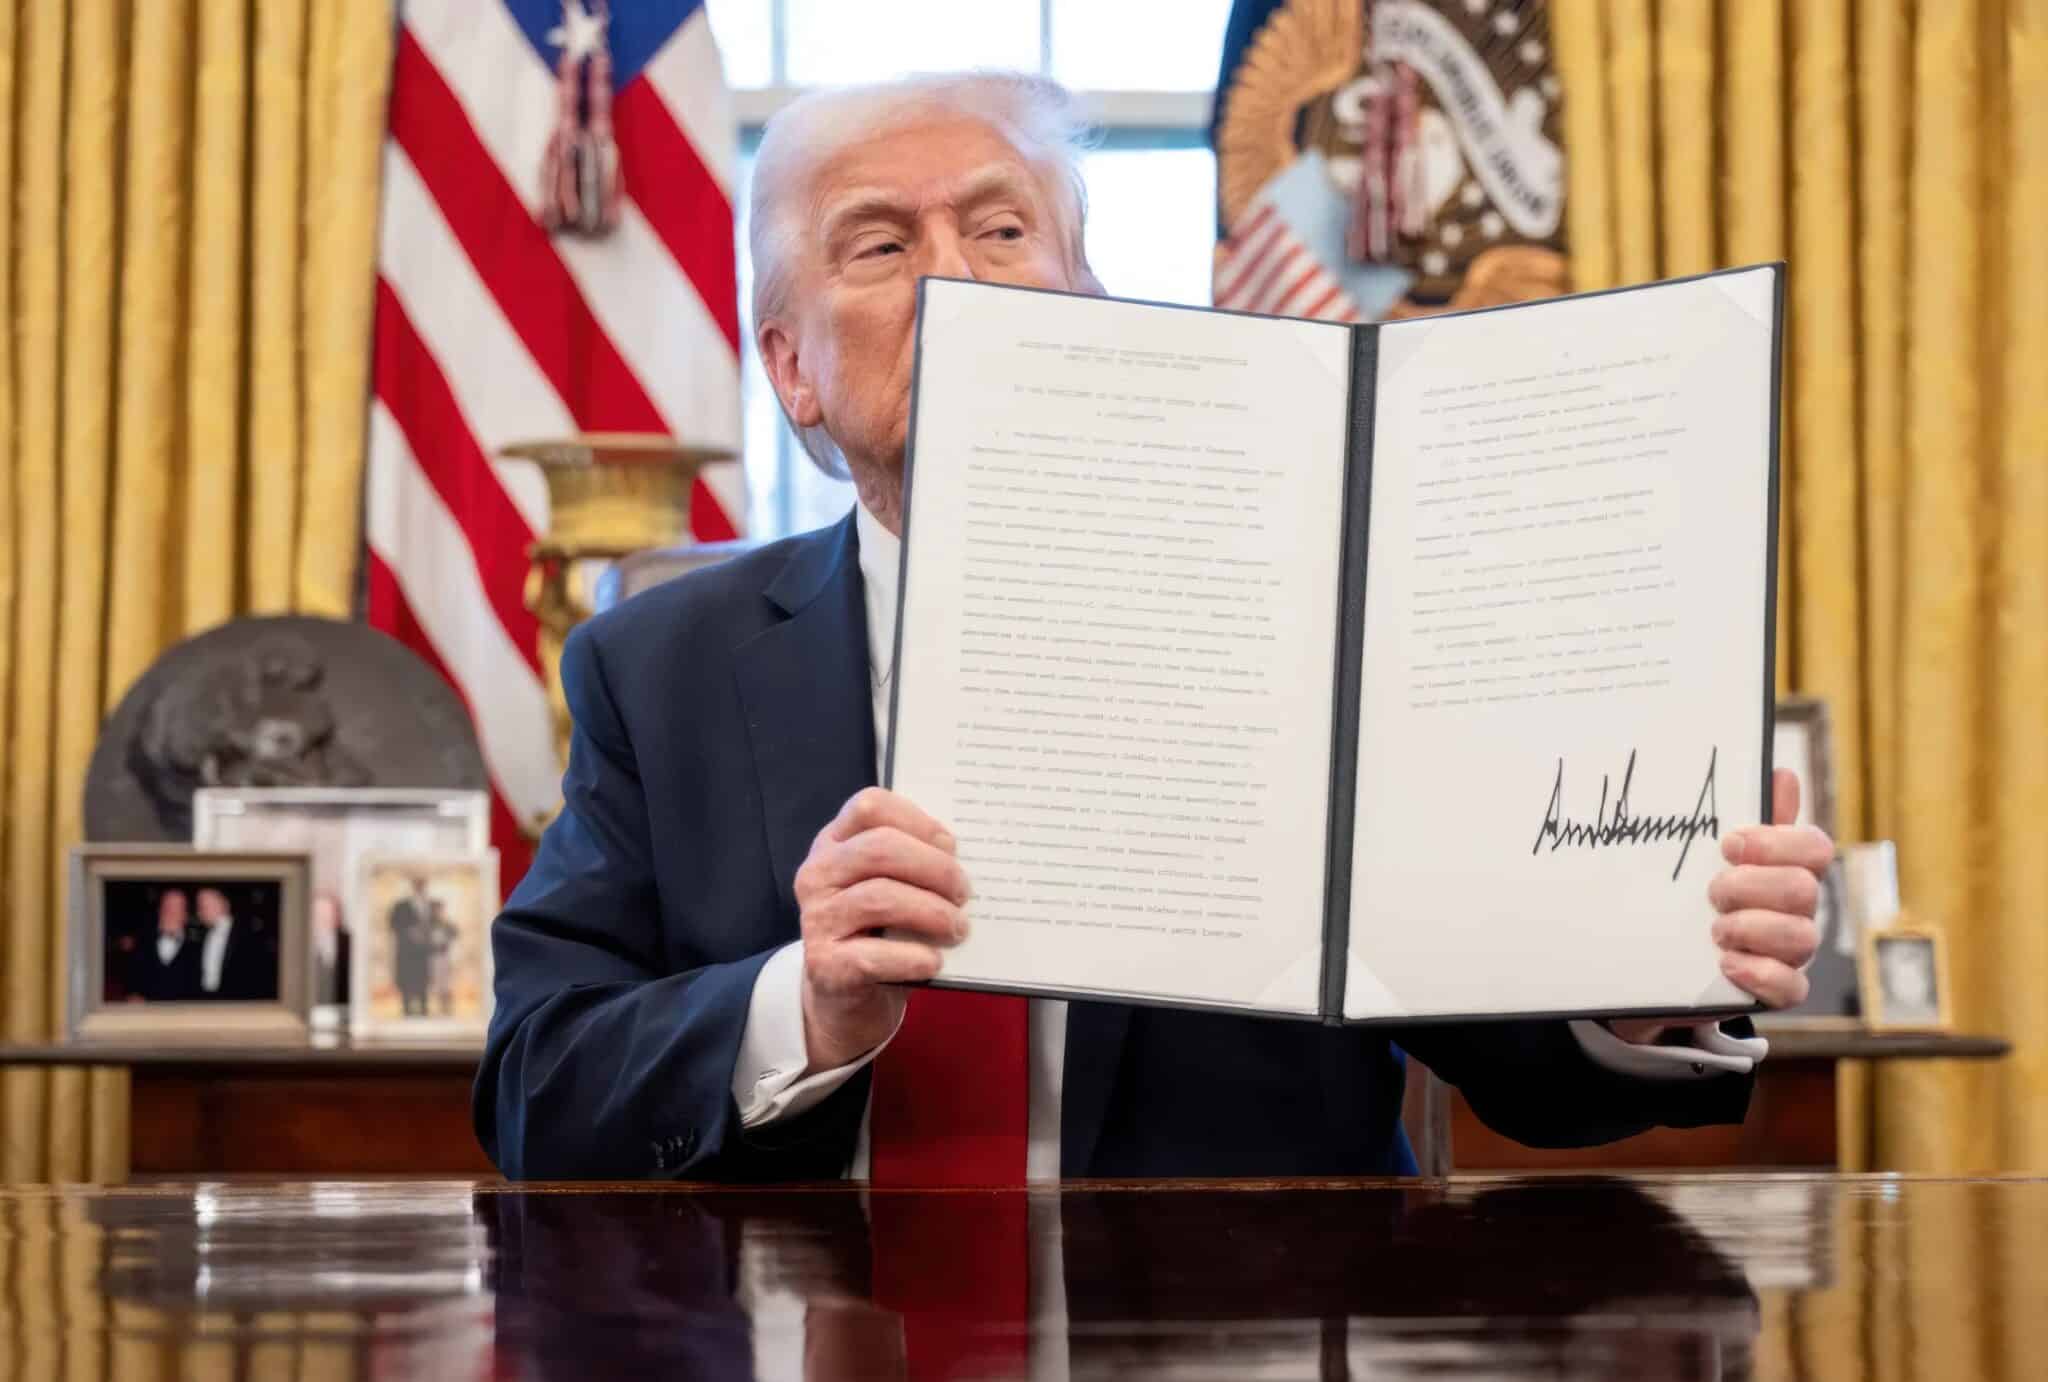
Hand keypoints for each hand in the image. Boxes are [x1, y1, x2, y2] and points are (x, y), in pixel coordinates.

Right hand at [793, 787, 971, 1071]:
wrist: (846, 1000)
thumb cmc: (881, 934)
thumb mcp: (893, 888)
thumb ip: (916, 866)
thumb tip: (965, 860)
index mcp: (835, 844)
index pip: (869, 806)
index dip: (917, 820)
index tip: (951, 845)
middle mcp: (818, 875)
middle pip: (880, 848)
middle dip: (935, 868)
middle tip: (965, 892)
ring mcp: (817, 920)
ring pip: (880, 898)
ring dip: (933, 912)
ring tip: (959, 928)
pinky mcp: (825, 966)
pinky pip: (875, 956)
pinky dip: (914, 957)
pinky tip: (935, 962)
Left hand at [1611, 768, 1829, 1043]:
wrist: (1652, 952)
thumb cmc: (1691, 889)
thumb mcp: (1708, 852)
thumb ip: (1746, 815)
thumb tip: (1781, 771)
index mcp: (1788, 867)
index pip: (1815, 847)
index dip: (1777, 843)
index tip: (1728, 845)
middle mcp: (1798, 908)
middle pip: (1805, 890)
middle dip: (1753, 887)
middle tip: (1713, 891)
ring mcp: (1790, 951)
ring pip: (1802, 938)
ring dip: (1753, 929)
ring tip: (1715, 930)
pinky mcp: (1776, 990)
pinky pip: (1792, 989)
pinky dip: (1761, 975)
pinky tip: (1727, 963)